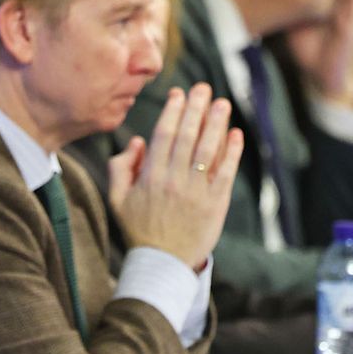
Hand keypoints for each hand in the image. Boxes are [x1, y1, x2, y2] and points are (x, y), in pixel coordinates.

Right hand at [108, 83, 242, 268]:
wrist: (162, 264)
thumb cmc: (138, 230)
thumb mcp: (117, 199)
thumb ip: (120, 167)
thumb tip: (137, 141)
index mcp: (150, 177)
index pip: (163, 136)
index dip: (173, 112)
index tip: (179, 94)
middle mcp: (174, 181)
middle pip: (188, 137)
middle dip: (196, 109)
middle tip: (204, 89)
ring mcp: (196, 193)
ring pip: (208, 151)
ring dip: (216, 124)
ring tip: (222, 103)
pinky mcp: (215, 205)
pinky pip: (225, 173)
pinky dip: (232, 152)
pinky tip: (235, 134)